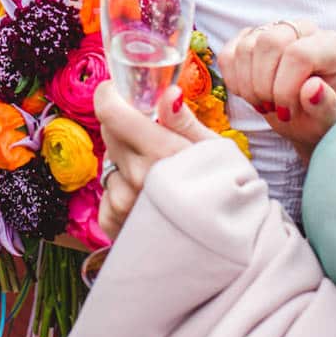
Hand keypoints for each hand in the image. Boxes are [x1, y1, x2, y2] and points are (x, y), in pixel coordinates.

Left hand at [95, 82, 218, 242]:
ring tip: (158, 175)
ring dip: (126, 163)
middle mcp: (138, 178)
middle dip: (125, 126)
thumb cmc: (227, 193)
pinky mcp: (116, 225)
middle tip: (152, 135)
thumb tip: (167, 91)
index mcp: (162, 153)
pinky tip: (147, 198)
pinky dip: (121, 193)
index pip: (111, 113)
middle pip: (110, 133)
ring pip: (110, 164)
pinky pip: (107, 195)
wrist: (228, 245)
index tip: (121, 92)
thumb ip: (184, 121)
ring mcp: (124, 204)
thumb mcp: (215, 150)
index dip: (111, 95)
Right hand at [219, 20, 335, 161]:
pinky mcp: (249, 38)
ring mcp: (274, 30)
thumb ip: (326, 106)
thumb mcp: (328, 120)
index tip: (287, 113)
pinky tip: (249, 94)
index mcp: (330, 45)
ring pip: (246, 47)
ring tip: (263, 105)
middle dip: (264, 84)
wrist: (304, 117)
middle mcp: (303, 30)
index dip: (286, 88)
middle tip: (271, 108)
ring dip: (248, 85)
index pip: (299, 54)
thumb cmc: (319, 115)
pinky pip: (228, 53)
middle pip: (270, 42)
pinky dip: (233, 79)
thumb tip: (313, 88)